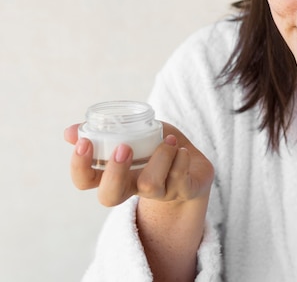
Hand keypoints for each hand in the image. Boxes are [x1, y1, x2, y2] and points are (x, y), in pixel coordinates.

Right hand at [64, 122, 213, 206]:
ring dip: (160, 157)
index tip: (85, 142)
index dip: (79, 167)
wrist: (196, 167)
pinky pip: (179, 181)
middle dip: (113, 172)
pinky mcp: (183, 192)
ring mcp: (159, 193)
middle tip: (124, 148)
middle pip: (109, 196)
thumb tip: (70, 131)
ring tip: (169, 141)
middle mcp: (133, 188)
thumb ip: (108, 131)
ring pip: (150, 186)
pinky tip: (182, 150)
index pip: (85, 181)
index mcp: (117, 174)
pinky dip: (180, 160)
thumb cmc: (159, 149)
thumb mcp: (136, 135)